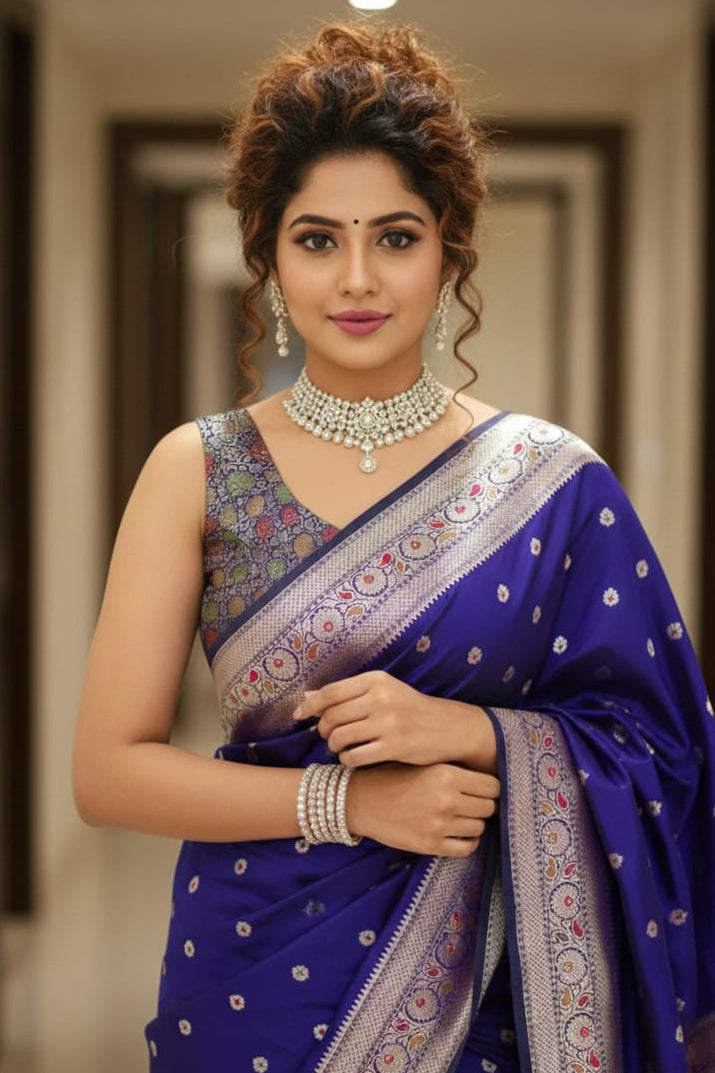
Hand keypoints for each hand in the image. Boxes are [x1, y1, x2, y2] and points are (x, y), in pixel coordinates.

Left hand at [292, 670, 497, 772]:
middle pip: (332, 716)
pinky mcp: (394, 746)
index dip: (310, 706)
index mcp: (376, 680)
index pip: (331, 692)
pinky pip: (355, 756)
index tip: (299, 716)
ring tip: (340, 747)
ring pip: (340, 737)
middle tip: (327, 735)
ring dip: (334, 746)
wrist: (447, 727)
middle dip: (323, 729)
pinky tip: (353, 758)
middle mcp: (381, 698)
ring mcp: (388, 723)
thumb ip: (346, 694)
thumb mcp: (381, 692)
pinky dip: (347, 760)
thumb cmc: (409, 709)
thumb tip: (307, 696)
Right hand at [346, 762, 499, 857]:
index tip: (481, 790)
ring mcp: (439, 825)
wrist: (362, 800)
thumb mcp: (425, 763)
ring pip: (479, 827)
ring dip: (473, 823)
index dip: (489, 788)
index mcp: (446, 774)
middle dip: (483, 806)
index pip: (492, 786)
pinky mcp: (431, 845)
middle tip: (470, 803)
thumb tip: (488, 781)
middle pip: (489, 807)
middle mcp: (447, 799)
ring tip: (459, 817)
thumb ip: (455, 770)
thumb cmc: (393, 777)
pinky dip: (466, 841)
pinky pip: (467, 848)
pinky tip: (456, 833)